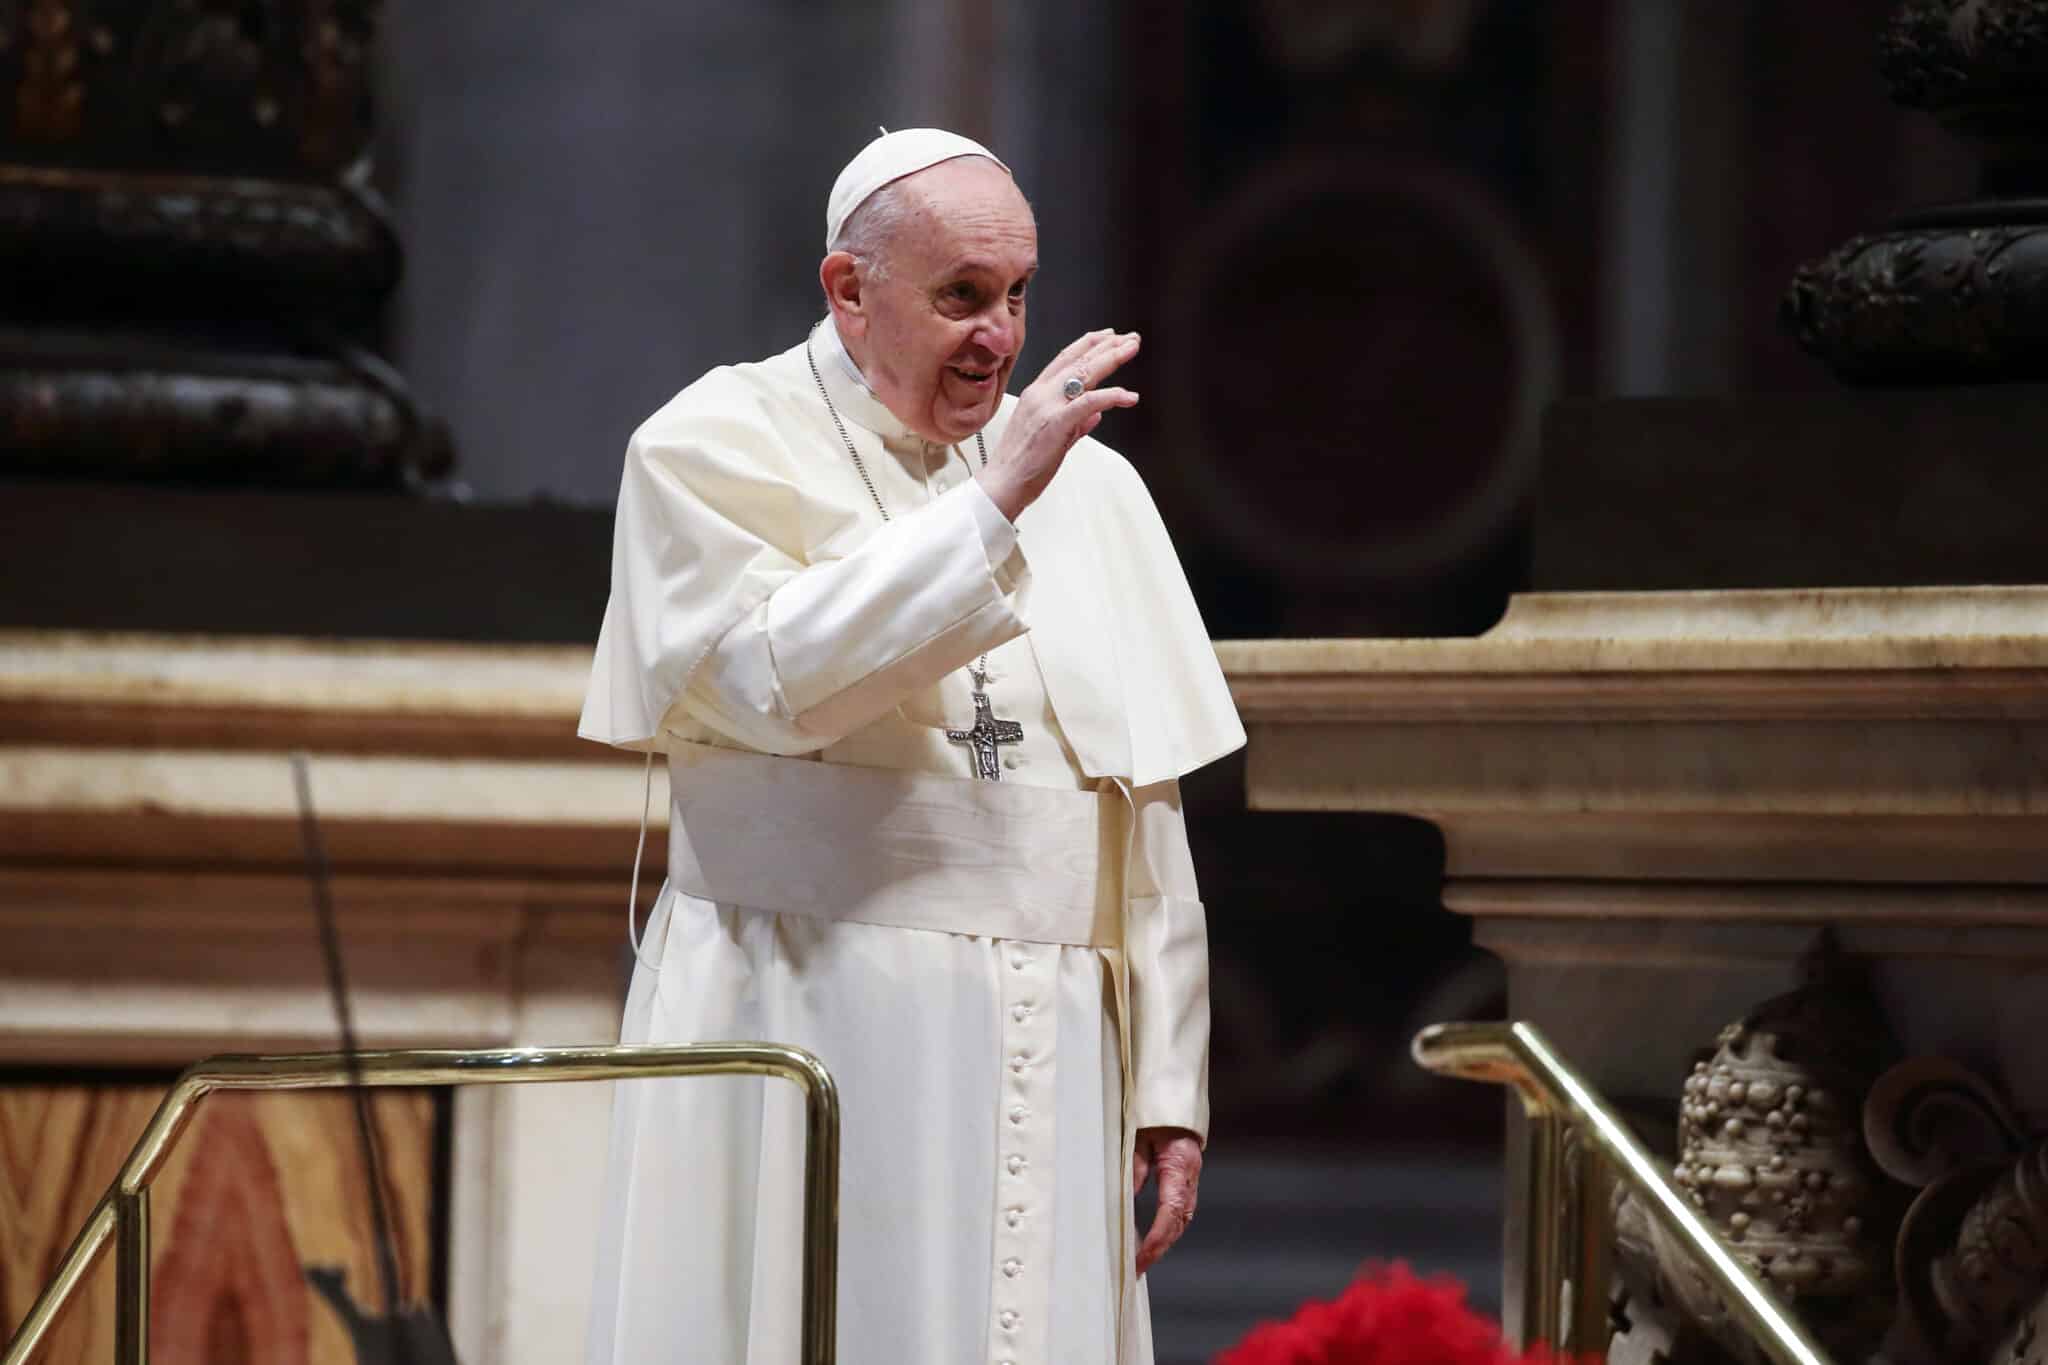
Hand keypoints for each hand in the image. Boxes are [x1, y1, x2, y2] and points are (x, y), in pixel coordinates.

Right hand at [977, 329, 1139, 520]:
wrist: (1002, 484)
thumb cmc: (1020, 465)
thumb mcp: (1051, 436)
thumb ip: (1077, 423)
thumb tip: (1097, 415)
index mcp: (1036, 394)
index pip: (1065, 359)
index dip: (1088, 344)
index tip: (1108, 336)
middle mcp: (1041, 394)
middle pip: (1078, 360)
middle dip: (1108, 345)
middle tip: (1131, 338)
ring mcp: (1047, 406)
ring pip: (1084, 373)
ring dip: (1112, 358)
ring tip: (1132, 349)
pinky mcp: (1057, 423)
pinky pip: (1089, 402)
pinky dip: (1111, 396)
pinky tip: (1128, 396)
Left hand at [1133, 1125, 1200, 1276]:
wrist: (1175, 1102)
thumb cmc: (1155, 1116)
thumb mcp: (1138, 1138)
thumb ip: (1134, 1168)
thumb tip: (1125, 1198)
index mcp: (1179, 1165)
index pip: (1170, 1211)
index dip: (1157, 1238)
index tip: (1141, 1256)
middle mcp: (1189, 1177)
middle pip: (1178, 1222)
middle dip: (1160, 1247)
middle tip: (1138, 1267)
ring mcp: (1191, 1180)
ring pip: (1181, 1219)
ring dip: (1164, 1240)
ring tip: (1143, 1259)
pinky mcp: (1186, 1181)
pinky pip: (1179, 1210)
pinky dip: (1167, 1227)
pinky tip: (1152, 1238)